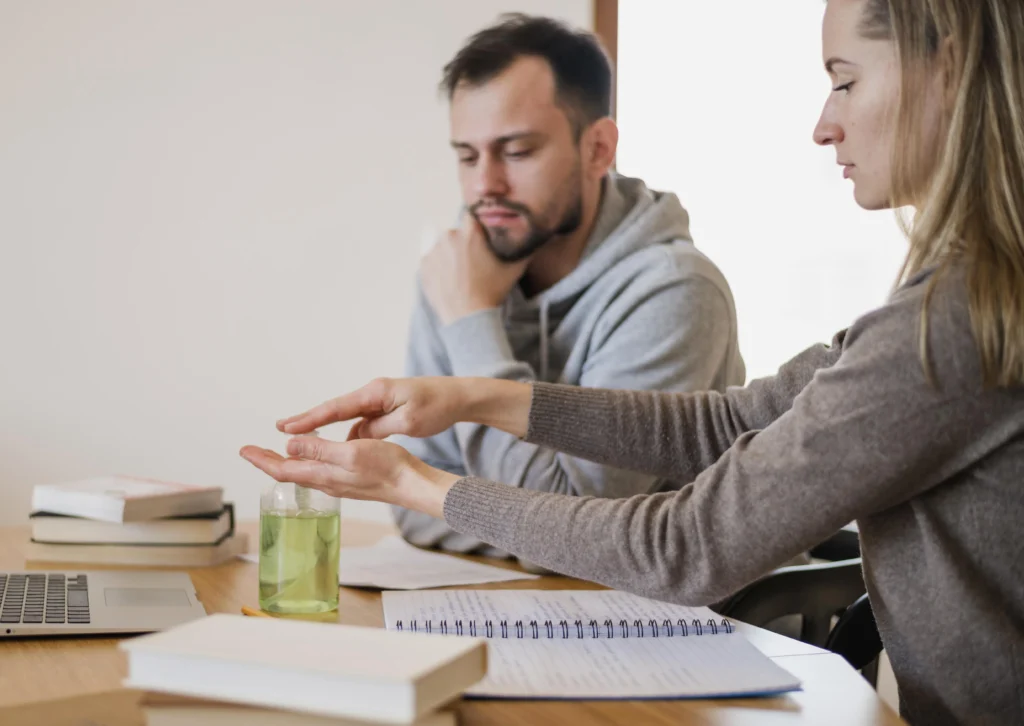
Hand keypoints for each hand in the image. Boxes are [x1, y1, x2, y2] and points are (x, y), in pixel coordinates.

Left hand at [239, 437, 459, 516]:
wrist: (410, 484)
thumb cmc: (386, 467)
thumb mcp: (350, 452)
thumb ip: (319, 450)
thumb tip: (288, 446)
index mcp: (323, 475)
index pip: (283, 469)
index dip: (261, 460)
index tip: (244, 450)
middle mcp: (326, 482)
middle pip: (289, 472)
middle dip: (268, 461)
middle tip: (251, 451)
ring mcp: (338, 483)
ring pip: (303, 473)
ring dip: (286, 462)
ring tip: (274, 452)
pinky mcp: (349, 481)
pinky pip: (319, 472)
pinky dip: (306, 461)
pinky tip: (312, 455)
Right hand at [276, 376, 467, 439]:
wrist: (459, 395)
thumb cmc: (437, 406)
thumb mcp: (409, 422)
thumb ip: (379, 429)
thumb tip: (355, 437)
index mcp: (376, 393)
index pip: (336, 408)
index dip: (310, 419)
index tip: (286, 426)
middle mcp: (373, 393)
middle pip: (335, 410)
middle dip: (308, 421)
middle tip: (281, 429)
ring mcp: (379, 400)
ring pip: (348, 417)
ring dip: (327, 429)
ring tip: (303, 441)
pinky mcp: (386, 408)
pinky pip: (362, 421)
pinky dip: (350, 432)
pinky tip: (343, 446)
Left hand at [420, 212, 528, 324]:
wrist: (468, 317)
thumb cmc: (491, 292)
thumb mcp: (513, 269)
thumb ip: (523, 249)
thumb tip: (532, 238)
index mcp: (470, 233)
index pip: (471, 216)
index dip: (476, 226)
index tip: (479, 239)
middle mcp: (449, 236)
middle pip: (456, 233)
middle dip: (463, 244)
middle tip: (472, 263)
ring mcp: (433, 251)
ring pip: (443, 247)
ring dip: (450, 256)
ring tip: (460, 275)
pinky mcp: (423, 265)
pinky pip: (432, 260)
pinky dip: (439, 267)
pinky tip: (450, 281)